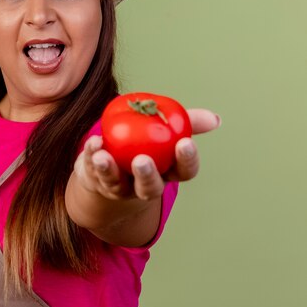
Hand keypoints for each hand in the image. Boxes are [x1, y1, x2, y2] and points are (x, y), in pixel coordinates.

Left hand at [75, 108, 220, 200]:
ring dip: (109, 170)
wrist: (110, 162)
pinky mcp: (97, 181)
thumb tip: (215, 119)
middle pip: (149, 188)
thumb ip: (187, 122)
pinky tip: (93, 143)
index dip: (186, 161)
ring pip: (116, 184)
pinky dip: (91, 156)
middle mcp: (144, 186)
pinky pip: (93, 170)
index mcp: (167, 173)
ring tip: (103, 156)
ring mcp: (119, 188)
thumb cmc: (144, 142)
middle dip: (146, 175)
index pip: (183, 172)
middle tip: (141, 160)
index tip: (185, 143)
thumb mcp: (165, 130)